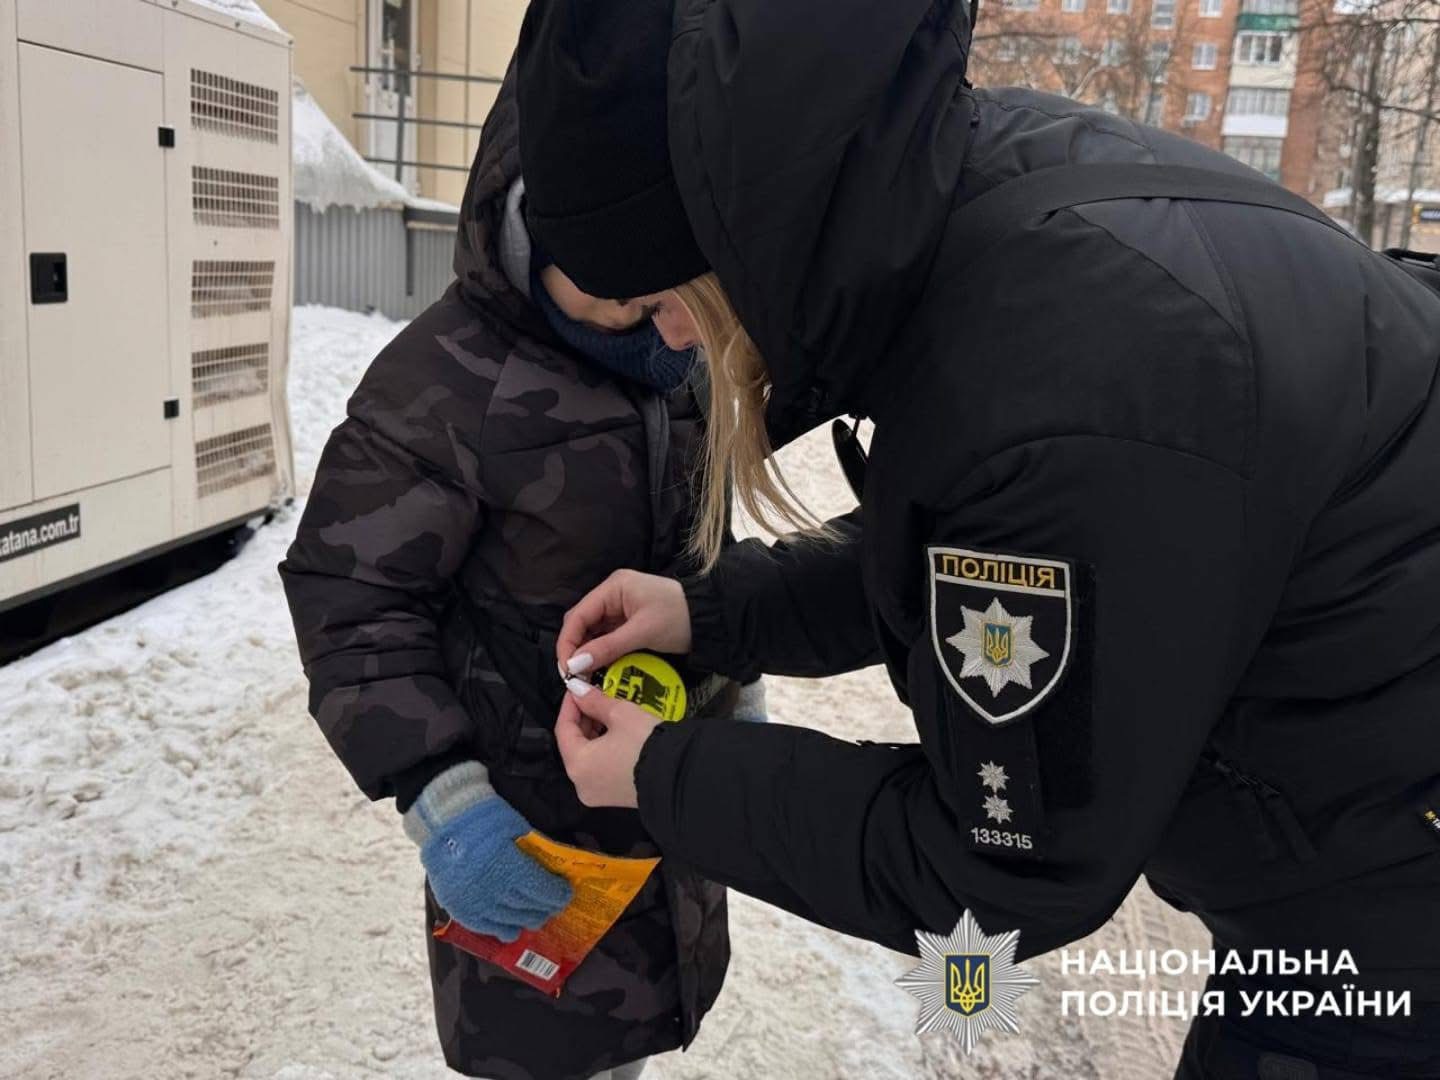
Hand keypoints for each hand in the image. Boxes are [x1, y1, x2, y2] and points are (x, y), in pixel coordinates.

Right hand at [405, 763, 571, 941]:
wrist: (444, 820)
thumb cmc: (485, 819)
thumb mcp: (517, 829)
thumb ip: (533, 853)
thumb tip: (550, 871)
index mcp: (510, 866)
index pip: (543, 890)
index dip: (558, 895)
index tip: (565, 894)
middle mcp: (494, 890)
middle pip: (529, 907)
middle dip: (546, 907)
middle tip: (554, 905)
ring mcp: (476, 902)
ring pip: (511, 920)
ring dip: (527, 918)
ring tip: (537, 915)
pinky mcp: (460, 909)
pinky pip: (487, 928)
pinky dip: (503, 929)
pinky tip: (514, 929)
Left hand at [554, 679, 660, 808]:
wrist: (680, 775)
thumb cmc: (646, 743)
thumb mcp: (621, 714)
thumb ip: (595, 701)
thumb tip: (579, 691)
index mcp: (577, 765)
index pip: (563, 729)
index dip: (569, 705)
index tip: (577, 688)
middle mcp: (581, 784)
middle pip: (573, 745)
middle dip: (582, 719)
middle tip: (593, 697)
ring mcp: (598, 794)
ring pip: (586, 758)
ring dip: (593, 734)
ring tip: (606, 713)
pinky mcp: (613, 798)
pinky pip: (599, 769)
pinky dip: (602, 751)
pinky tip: (615, 734)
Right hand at [557, 570, 692, 675]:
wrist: (711, 618)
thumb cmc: (679, 618)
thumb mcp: (642, 633)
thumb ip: (607, 647)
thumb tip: (575, 664)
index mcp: (613, 587)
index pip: (578, 615)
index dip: (567, 642)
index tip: (565, 669)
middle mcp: (612, 593)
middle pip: (582, 622)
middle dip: (575, 648)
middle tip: (574, 676)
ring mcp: (621, 606)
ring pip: (593, 631)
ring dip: (588, 652)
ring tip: (584, 676)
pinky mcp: (629, 620)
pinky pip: (607, 636)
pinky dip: (602, 651)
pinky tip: (599, 667)